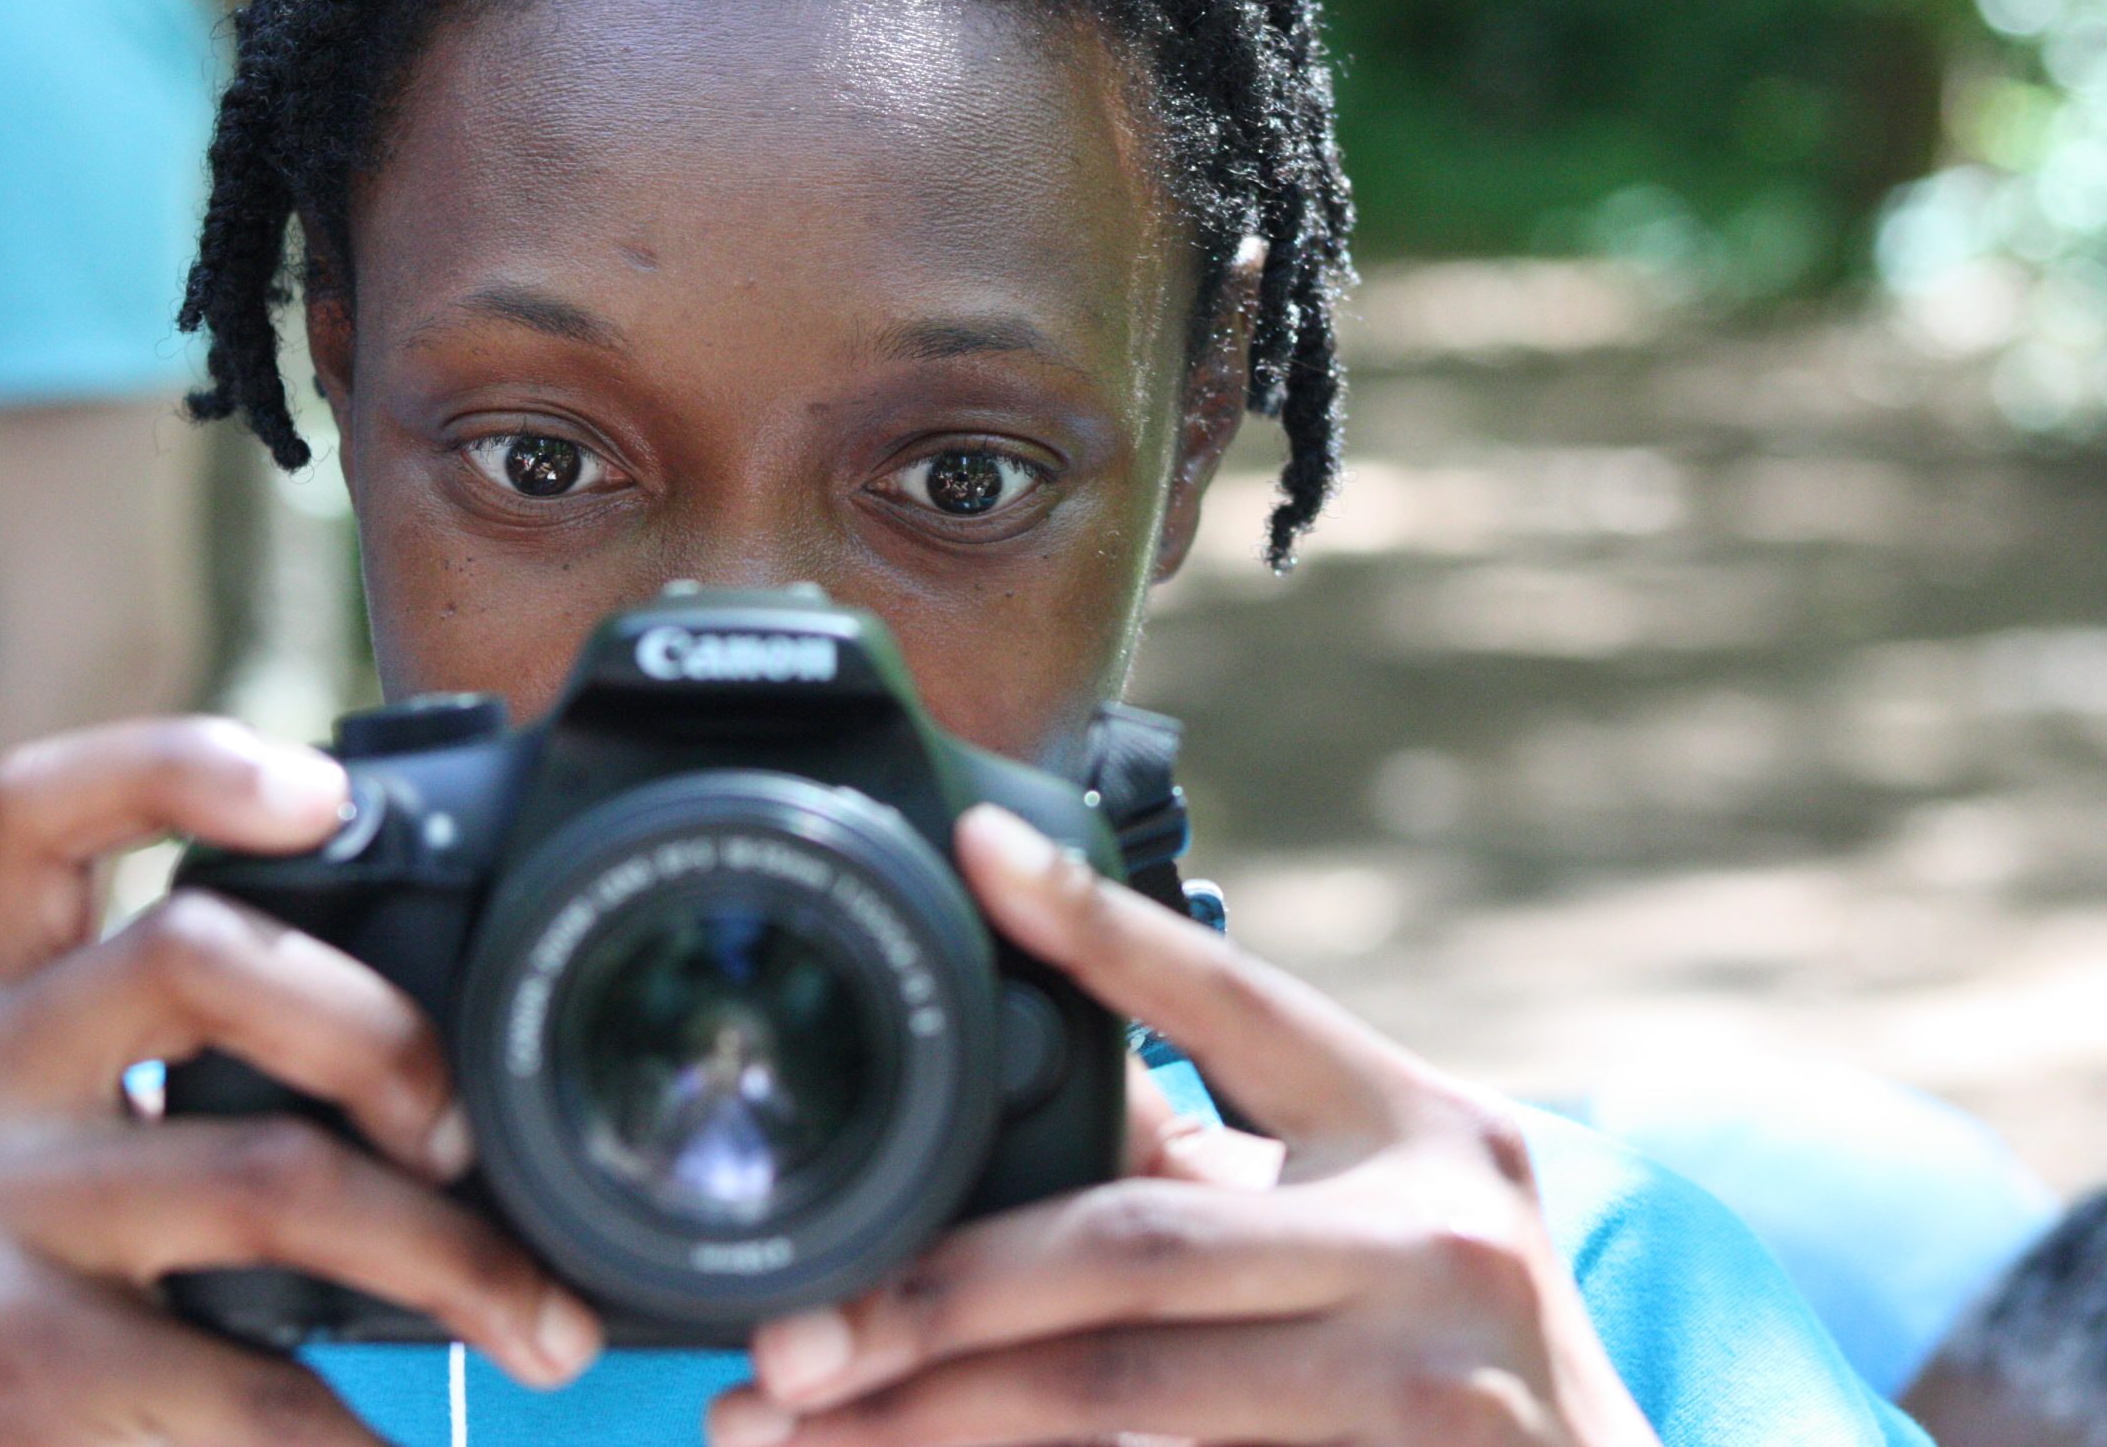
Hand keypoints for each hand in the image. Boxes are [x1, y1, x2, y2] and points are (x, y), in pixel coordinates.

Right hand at [0, 718, 601, 1446]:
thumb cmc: (62, 1292)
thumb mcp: (92, 1142)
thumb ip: (208, 1064)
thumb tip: (470, 1065)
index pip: (39, 808)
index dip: (182, 763)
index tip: (329, 791)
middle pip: (196, 957)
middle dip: (386, 1034)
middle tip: (474, 1134)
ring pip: (267, 1173)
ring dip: (451, 1256)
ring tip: (546, 1330)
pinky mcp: (11, 1365)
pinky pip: (255, 1384)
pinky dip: (370, 1433)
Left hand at [708, 805, 1658, 1446]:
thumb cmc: (1453, 1353)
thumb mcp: (1380, 1223)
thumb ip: (1216, 1169)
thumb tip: (1010, 1102)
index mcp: (1418, 1125)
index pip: (1236, 999)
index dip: (1099, 924)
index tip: (973, 849)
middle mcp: (1441, 1231)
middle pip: (1134, 1241)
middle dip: (938, 1289)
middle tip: (785, 1333)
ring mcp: (1436, 1375)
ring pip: (1124, 1388)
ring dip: (935, 1413)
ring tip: (785, 1424)